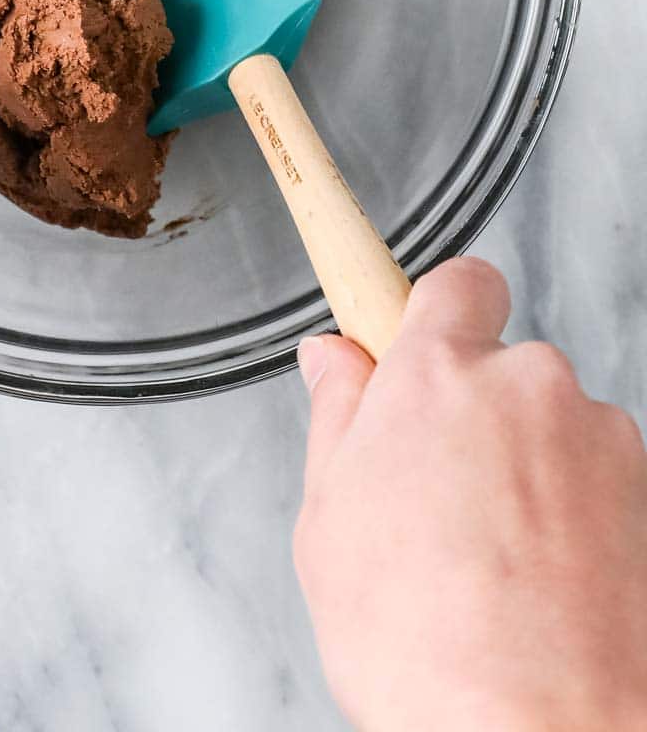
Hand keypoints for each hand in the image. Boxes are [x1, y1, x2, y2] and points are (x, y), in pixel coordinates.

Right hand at [294, 258, 646, 731]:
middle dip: (475, 417)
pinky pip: (601, 484)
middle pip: (503, 369)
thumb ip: (337, 416)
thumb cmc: (429, 648)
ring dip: (530, 472)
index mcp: (438, 374)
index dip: (437, 315)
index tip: (415, 349)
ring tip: (491, 565)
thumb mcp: (329, 523)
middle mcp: (528, 385)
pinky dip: (579, 520)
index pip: (456, 282)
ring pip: (554, 431)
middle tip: (436, 498)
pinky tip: (542, 586)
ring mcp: (601, 438)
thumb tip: (334, 362)